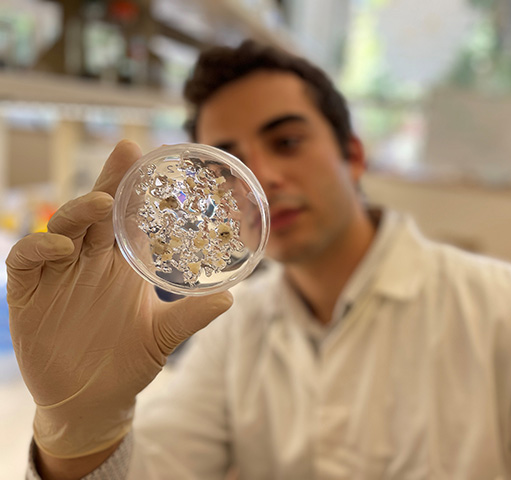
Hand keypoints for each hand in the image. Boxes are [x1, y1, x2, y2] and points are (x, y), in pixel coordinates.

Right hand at [7, 140, 232, 458]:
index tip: (150, 156)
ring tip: (101, 203)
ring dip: (78, 212)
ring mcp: (58, 276)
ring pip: (61, 229)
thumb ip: (190, 315)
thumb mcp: (163, 335)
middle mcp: (89, 262)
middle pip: (95, 212)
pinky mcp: (29, 296)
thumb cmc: (129, 360)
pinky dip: (39, 250)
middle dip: (108, 182)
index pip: (126, 215)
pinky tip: (61, 249)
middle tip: (126, 154)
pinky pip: (26, 263)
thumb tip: (229, 298)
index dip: (133, 186)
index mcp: (121, 263)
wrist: (95, 400)